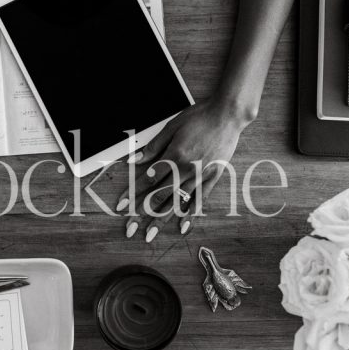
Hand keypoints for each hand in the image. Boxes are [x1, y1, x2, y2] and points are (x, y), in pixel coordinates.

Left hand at [116, 99, 250, 241]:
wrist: (228, 115)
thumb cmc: (200, 117)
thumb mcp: (172, 126)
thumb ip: (154, 146)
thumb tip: (135, 160)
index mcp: (174, 155)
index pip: (147, 179)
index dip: (131, 193)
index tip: (121, 205)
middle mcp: (186, 169)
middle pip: (159, 196)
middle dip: (142, 213)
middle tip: (129, 228)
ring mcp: (200, 175)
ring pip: (177, 202)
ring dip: (162, 219)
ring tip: (150, 234)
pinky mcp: (213, 177)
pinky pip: (200, 200)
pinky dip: (190, 215)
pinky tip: (182, 228)